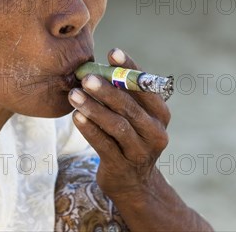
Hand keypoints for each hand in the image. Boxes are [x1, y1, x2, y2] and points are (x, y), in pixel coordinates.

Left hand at [68, 48, 170, 199]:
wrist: (133, 183)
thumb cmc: (128, 137)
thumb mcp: (133, 117)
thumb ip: (122, 94)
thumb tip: (92, 67)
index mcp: (161, 114)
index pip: (146, 87)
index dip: (130, 69)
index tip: (112, 52)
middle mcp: (156, 132)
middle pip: (130, 107)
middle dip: (107, 90)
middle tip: (86, 77)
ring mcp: (140, 151)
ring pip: (117, 125)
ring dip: (94, 108)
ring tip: (74, 94)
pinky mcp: (122, 166)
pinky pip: (104, 144)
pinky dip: (89, 129)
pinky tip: (76, 116)